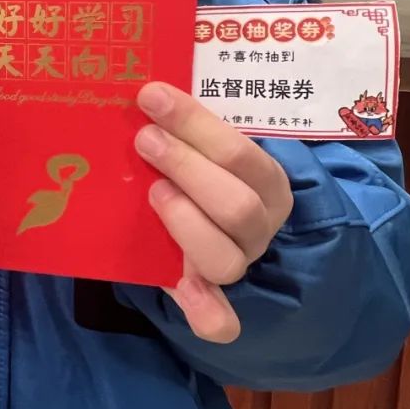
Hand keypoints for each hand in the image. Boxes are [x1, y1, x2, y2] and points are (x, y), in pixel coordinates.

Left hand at [135, 83, 292, 343]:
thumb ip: (184, 123)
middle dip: (186, 167)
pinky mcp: (211, 295)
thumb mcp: (204, 141)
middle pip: (236, 205)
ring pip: (225, 257)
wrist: (216, 211)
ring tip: (151, 191)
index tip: (152, 96)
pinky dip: (207, 312)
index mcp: (266, 180)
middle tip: (144, 140)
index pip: (240, 153)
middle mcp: (260, 224)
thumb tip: (143, 88)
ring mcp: (238, 261)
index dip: (194, 123)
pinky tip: (187, 294)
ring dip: (185, 222)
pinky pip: (220, 319)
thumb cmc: (201, 165)